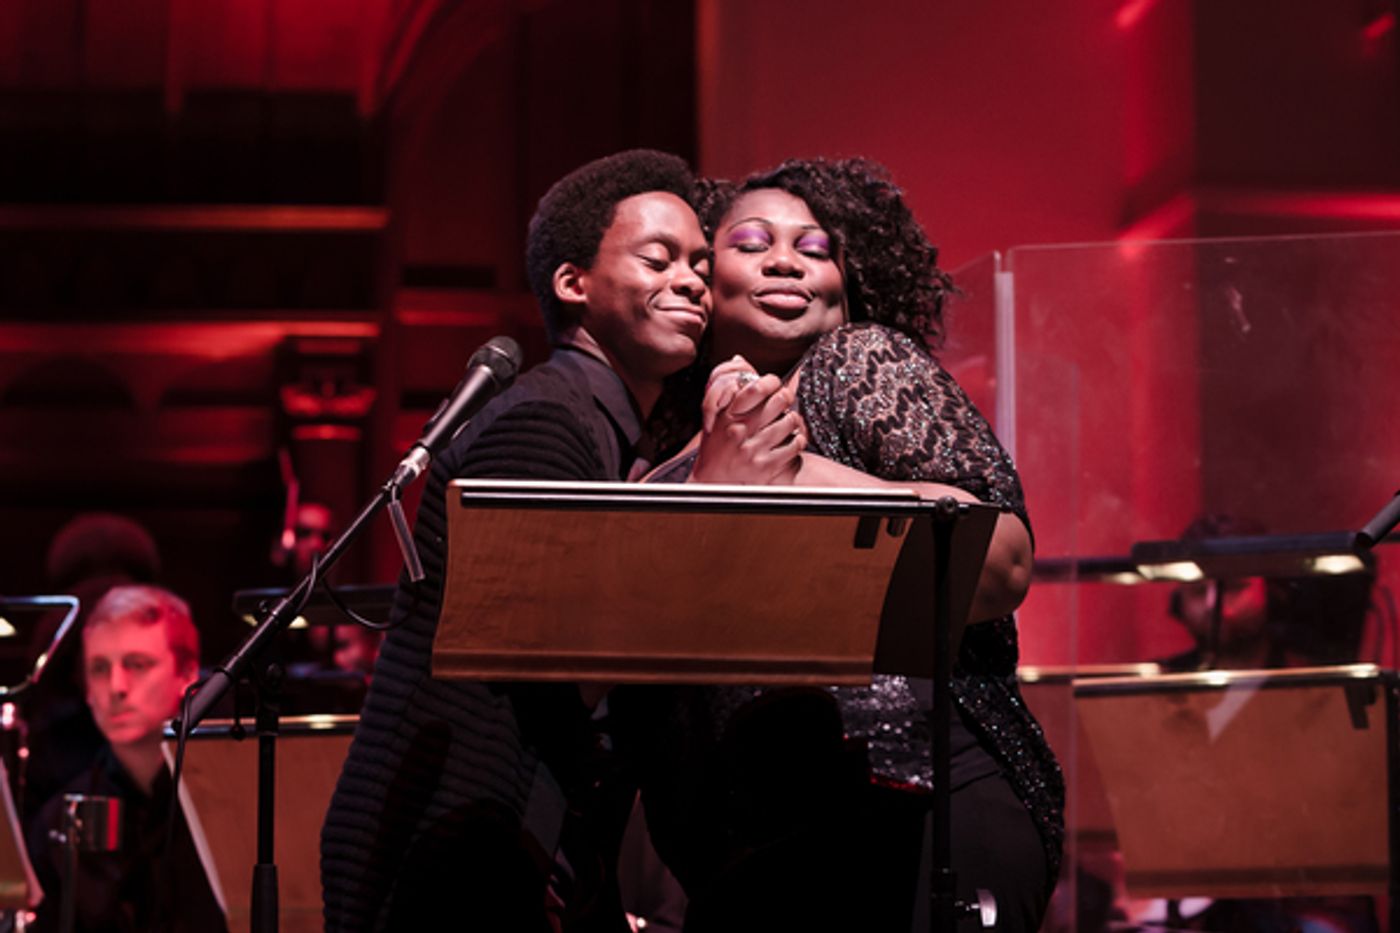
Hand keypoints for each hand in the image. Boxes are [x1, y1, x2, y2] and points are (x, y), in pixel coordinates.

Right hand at [691, 356, 806, 484]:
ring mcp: (754, 449)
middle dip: (786, 397)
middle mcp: (741, 431)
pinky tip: (792, 440)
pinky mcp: (766, 466)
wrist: (712, 482)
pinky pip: (794, 445)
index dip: (771, 381)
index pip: (755, 388)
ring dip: (793, 420)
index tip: (775, 384)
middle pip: (779, 400)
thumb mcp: (716, 417)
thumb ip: (730, 391)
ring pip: (790, 422)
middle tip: (785, 400)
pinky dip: (798, 440)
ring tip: (788, 422)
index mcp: (728, 416)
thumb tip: (740, 358)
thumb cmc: (716, 447)